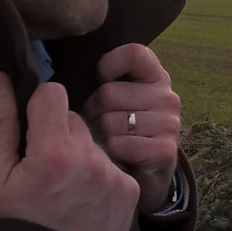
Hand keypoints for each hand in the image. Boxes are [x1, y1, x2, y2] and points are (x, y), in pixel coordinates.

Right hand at [0, 71, 137, 230]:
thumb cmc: (12, 225)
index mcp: (53, 151)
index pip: (53, 93)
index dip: (38, 107)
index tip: (31, 129)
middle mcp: (90, 158)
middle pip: (74, 119)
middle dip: (57, 134)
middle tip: (43, 168)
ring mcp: (113, 175)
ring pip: (93, 141)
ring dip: (79, 154)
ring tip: (62, 187)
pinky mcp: (129, 190)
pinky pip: (111, 164)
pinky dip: (98, 174)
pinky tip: (82, 199)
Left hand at [83, 44, 181, 213]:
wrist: (144, 176)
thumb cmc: (121, 131)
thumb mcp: (115, 101)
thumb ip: (102, 82)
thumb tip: (61, 78)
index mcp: (156, 77)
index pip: (134, 54)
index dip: (109, 65)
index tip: (99, 81)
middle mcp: (168, 97)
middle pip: (110, 92)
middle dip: (94, 111)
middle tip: (97, 125)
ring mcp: (169, 123)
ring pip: (111, 121)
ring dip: (100, 136)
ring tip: (105, 141)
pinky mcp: (165, 150)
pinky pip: (119, 144)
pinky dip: (110, 153)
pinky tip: (115, 156)